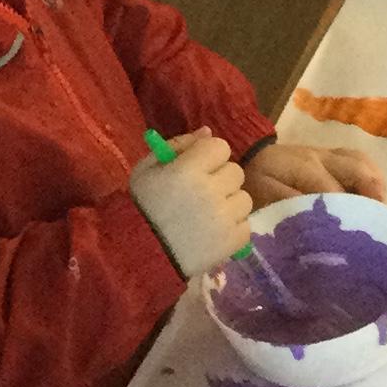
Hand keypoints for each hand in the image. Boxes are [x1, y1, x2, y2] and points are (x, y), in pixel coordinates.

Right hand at [129, 127, 252, 277]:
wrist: (140, 255)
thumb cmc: (141, 207)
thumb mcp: (147, 169)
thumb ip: (178, 145)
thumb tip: (207, 131)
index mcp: (188, 170)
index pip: (220, 147)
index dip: (209, 156)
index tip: (198, 169)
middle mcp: (211, 191)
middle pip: (236, 171)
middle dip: (221, 180)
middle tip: (202, 194)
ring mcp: (224, 218)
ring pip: (244, 198)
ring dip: (229, 204)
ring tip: (208, 216)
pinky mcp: (232, 241)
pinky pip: (246, 225)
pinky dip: (233, 228)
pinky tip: (214, 233)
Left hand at [244, 141, 384, 207]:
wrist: (251, 152)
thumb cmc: (257, 178)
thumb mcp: (264, 193)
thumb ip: (287, 203)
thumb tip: (313, 220)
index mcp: (305, 167)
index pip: (333, 189)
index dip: (345, 210)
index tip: (353, 233)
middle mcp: (322, 157)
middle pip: (357, 169)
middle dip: (371, 193)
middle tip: (378, 219)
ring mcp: (330, 154)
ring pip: (362, 162)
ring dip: (375, 184)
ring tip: (380, 209)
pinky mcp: (334, 155)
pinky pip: (360, 160)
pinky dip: (371, 176)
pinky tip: (374, 195)